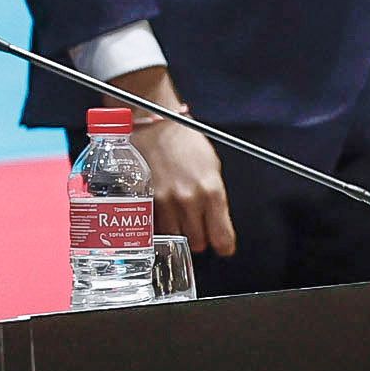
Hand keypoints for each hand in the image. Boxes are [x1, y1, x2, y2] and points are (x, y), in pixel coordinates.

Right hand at [115, 65, 234, 257]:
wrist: (153, 125)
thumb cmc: (184, 141)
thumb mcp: (211, 167)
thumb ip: (215, 198)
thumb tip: (217, 223)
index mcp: (212, 191)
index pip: (223, 238)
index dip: (224, 245)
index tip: (222, 245)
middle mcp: (189, 199)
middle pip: (198, 243)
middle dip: (199, 236)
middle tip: (196, 223)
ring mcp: (165, 201)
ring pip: (175, 238)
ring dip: (178, 231)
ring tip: (177, 215)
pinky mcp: (145, 200)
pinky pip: (155, 227)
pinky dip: (159, 223)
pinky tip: (161, 210)